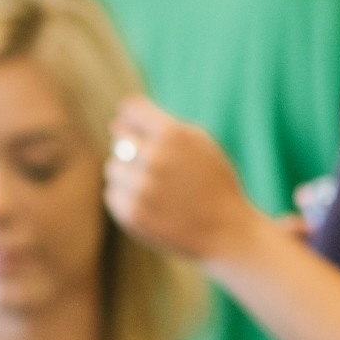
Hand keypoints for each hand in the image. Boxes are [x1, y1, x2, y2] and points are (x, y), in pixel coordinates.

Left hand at [104, 99, 259, 261]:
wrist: (226, 231)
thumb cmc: (213, 181)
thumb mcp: (200, 142)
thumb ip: (160, 125)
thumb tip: (114, 126)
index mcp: (172, 134)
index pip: (131, 108)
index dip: (135, 118)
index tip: (146, 131)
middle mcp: (154, 158)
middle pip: (120, 139)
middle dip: (135, 149)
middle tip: (161, 167)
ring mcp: (141, 188)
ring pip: (113, 168)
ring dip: (130, 175)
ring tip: (159, 188)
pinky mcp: (132, 214)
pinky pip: (113, 194)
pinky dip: (128, 198)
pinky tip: (153, 205)